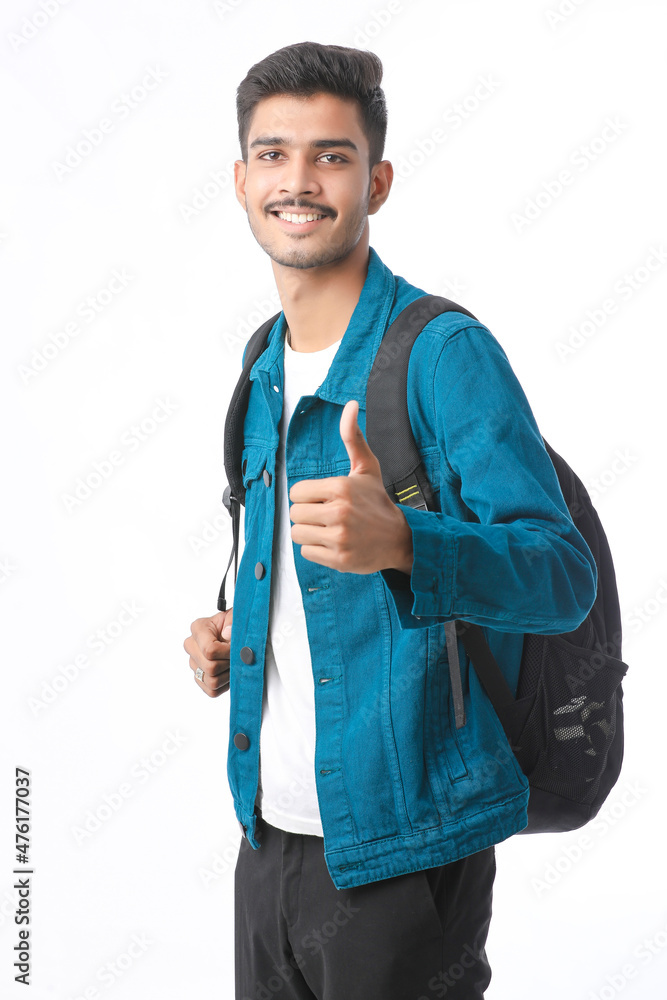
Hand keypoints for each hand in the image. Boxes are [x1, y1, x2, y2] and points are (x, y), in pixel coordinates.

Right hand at [184, 607, 232, 697]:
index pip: (210, 650)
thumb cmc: (236, 624)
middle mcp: (192, 646)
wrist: (236, 634)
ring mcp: (194, 664)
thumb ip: (234, 621)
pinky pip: (212, 691)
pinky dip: (225, 685)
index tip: (238, 647)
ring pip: (211, 681)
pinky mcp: (200, 678)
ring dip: (228, 675)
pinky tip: (230, 672)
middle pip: (210, 667)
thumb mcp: (238, 616)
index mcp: (198, 628)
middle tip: (239, 657)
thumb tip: (227, 634)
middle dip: (229, 664)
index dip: (228, 652)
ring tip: (234, 664)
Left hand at [289, 399, 413, 574]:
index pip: (296, 493)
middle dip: (308, 515)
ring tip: (329, 530)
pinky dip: (317, 550)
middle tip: (328, 516)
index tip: (323, 499)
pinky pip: (307, 553)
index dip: (307, 496)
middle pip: (295, 513)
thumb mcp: (367, 468)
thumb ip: (352, 437)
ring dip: (310, 533)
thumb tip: (350, 405)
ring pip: (298, 533)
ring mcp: (339, 538)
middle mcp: (339, 512)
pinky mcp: (340, 559)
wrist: (400, 538)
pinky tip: (334, 544)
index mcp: (340, 487)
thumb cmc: (377, 502)